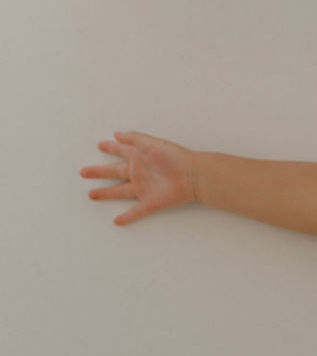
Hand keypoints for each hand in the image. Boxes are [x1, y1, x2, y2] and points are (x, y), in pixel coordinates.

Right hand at [80, 130, 196, 225]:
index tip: (101, 145)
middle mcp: (139, 173)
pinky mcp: (151, 202)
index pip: (121, 151)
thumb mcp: (153, 144)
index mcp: (140, 157)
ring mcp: (144, 189)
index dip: (111, 148)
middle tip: (83, 172)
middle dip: (99, 172)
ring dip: (106, 193)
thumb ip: (135, 139)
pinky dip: (127, 217)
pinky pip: (136, 211)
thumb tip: (117, 134)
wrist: (193, 175)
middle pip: (114, 172)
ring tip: (91, 194)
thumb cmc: (175, 157)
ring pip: (119, 192)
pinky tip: (117, 221)